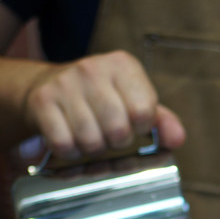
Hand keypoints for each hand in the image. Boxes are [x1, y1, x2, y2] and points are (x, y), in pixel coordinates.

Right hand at [21, 49, 185, 157]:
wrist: (48, 86)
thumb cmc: (101, 100)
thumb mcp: (134, 102)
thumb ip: (161, 122)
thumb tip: (177, 139)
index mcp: (123, 66)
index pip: (145, 112)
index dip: (140, 128)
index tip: (131, 124)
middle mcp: (93, 68)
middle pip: (118, 131)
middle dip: (116, 143)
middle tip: (109, 135)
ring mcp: (65, 83)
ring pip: (91, 142)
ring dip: (92, 150)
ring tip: (90, 137)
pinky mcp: (42, 101)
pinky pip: (65, 145)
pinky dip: (70, 152)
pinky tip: (71, 140)